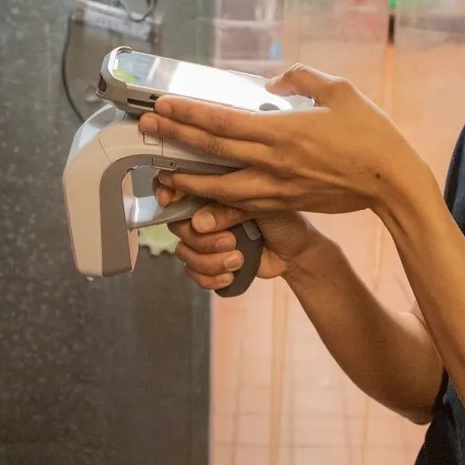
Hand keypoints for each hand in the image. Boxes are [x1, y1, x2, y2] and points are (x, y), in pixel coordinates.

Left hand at [136, 65, 429, 217]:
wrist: (391, 182)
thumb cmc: (371, 133)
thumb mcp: (340, 90)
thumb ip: (302, 79)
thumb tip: (271, 81)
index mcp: (284, 130)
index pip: (223, 121)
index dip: (189, 112)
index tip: (162, 104)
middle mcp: (274, 161)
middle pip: (212, 151)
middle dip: (175, 138)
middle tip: (145, 127)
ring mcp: (278, 187)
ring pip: (220, 188)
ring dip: (188, 180)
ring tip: (163, 172)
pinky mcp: (286, 203)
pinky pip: (244, 207)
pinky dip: (219, 208)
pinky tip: (200, 209)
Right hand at [155, 182, 322, 290]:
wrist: (297, 252)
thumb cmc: (284, 221)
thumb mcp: (261, 207)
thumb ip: (230, 210)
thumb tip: (199, 222)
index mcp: (215, 191)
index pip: (179, 185)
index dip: (166, 191)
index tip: (168, 200)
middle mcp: (205, 213)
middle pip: (178, 225)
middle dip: (202, 239)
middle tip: (230, 241)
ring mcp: (206, 239)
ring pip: (184, 252)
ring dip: (210, 261)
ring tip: (238, 259)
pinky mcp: (210, 262)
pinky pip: (193, 273)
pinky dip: (210, 278)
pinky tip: (231, 274)